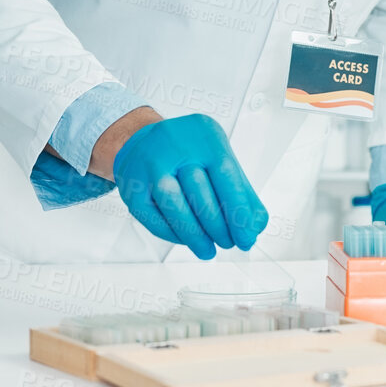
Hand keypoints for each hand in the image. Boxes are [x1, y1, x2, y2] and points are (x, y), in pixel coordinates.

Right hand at [111, 114, 268, 258]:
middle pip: (200, 193)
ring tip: (207, 249)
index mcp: (204, 136)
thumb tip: (254, 227)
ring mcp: (149, 164)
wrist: (142, 139)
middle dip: (218, 227)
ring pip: (175, 205)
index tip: (246, 237)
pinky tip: (185, 239)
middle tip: (228, 243)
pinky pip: (153, 217)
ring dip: (195, 235)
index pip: (226, 175)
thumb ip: (241, 191)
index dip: (238, 212)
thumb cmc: (187, 153)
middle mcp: (175, 145)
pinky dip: (173, 234)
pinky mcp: (131, 185)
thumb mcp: (218, 158)